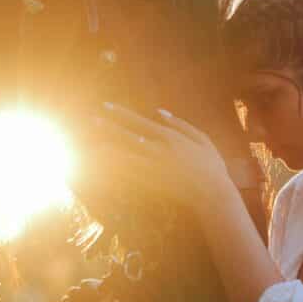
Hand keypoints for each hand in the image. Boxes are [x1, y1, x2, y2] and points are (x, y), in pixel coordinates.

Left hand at [78, 100, 235, 211]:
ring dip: (105, 148)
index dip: (120, 114)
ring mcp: (153, 168)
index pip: (138, 121)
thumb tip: (159, 112)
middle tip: (90, 120)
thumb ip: (180, 124)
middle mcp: (157, 149)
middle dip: (107, 127)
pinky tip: (101, 166)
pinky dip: (113, 170)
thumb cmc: (212, 167)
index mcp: (169, 136)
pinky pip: (127, 175)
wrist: (213, 194)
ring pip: (123, 155)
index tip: (105, 107)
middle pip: (125, 136)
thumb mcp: (202, 139)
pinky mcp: (151, 185)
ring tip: (88, 143)